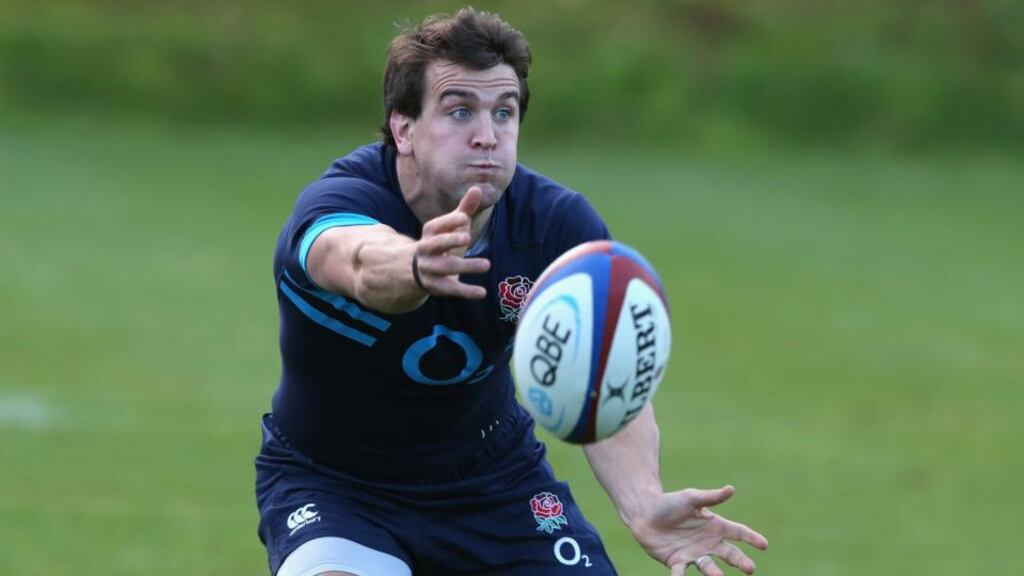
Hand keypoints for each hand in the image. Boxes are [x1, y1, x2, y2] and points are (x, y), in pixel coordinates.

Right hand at [412, 186, 490, 297]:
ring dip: (467, 266)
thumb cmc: (442, 241)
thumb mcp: (452, 226)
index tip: (464, 217)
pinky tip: (482, 292)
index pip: (437, 225)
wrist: (418, 269)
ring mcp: (429, 268)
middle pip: (436, 245)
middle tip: (468, 237)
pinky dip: (466, 291)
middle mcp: (426, 249)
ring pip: (446, 267)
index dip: (449, 221)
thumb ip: (465, 208)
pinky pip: (451, 289)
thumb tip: (478, 188)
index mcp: (430, 232)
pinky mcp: (436, 286)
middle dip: (450, 240)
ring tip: (487, 264)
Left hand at [630, 486, 767, 574]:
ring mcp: (694, 554)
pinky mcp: (677, 562)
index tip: (764, 545)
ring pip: (708, 566)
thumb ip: (711, 497)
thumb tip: (731, 489)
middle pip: (729, 554)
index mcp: (715, 526)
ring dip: (714, 573)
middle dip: (740, 561)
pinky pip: (680, 573)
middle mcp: (708, 543)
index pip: (738, 532)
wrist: (645, 513)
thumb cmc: (670, 503)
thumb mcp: (691, 498)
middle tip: (750, 569)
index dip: (752, 538)